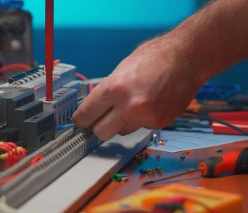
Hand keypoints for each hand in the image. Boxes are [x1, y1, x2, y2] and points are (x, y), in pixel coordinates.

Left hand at [72, 36, 205, 140]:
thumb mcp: (121, 70)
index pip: (86, 114)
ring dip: (123, 122)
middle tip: (102, 119)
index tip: (81, 121)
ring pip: (122, 131)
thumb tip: (96, 108)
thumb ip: (107, 91)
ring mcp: (146, 117)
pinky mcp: (160, 123)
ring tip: (134, 103)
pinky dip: (142, 119)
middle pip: (101, 133)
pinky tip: (150, 103)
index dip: (81, 119)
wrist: (187, 57)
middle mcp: (130, 106)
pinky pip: (141, 127)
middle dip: (100, 127)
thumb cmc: (155, 57)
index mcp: (115, 88)